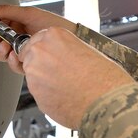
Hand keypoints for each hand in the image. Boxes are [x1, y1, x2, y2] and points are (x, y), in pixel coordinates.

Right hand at [0, 4, 75, 73]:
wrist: (70, 39)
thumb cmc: (54, 24)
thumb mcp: (28, 13)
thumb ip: (6, 11)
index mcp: (16, 23)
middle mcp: (16, 37)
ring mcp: (21, 51)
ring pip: (1, 54)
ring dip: (2, 51)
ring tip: (10, 47)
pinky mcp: (27, 63)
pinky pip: (12, 65)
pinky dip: (13, 61)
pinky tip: (18, 55)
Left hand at [18, 28, 133, 128]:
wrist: (107, 103)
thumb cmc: (104, 79)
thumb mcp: (86, 51)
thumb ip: (67, 50)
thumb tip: (61, 57)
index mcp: (55, 35)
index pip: (37, 40)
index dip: (46, 51)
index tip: (53, 58)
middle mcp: (40, 49)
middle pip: (30, 55)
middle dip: (40, 65)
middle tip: (60, 75)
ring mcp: (34, 70)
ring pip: (32, 74)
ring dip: (43, 81)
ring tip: (66, 88)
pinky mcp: (33, 92)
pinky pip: (37, 91)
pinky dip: (46, 95)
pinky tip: (64, 97)